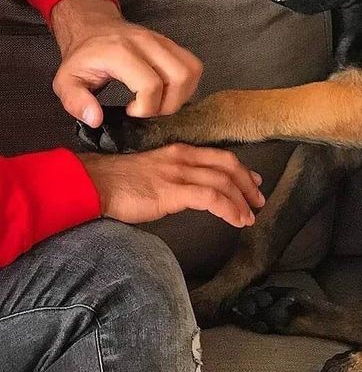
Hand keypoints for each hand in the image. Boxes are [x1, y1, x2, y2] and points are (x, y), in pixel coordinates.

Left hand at [50, 0, 202, 126]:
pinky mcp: (171, 43)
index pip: (150, 85)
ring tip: (161, 102)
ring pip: (191, 70)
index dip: (145, 108)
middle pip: (179, 77)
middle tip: (150, 110)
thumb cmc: (83, 57)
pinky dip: (187, 84)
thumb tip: (96, 119)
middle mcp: (146, 43)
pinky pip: (193, 65)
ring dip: (181, 95)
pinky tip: (168, 91)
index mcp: (120, 52)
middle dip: (169, 104)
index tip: (130, 112)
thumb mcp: (65, 81)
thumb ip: (76, 102)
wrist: (93, 27)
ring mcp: (162, 41)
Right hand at [79, 144, 265, 226]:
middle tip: (259, 201)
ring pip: (223, 182)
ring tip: (249, 217)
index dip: (241, 170)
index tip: (253, 182)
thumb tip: (188, 193)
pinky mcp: (172, 190)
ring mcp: (178, 173)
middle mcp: (183, 157)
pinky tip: (235, 220)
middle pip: (228, 166)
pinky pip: (211, 198)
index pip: (219, 157)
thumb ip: (174, 178)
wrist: (92, 184)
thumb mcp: (152, 173)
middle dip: (248, 184)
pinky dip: (228, 209)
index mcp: (179, 152)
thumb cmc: (116, 183)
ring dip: (241, 201)